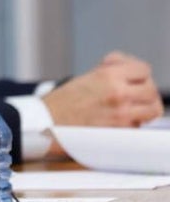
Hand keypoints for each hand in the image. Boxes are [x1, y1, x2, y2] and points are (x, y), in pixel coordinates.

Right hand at [43, 51, 162, 134]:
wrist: (48, 123)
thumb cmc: (62, 102)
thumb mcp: (86, 77)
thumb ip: (110, 72)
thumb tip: (127, 71)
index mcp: (108, 76)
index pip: (143, 69)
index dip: (140, 73)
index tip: (135, 77)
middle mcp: (118, 94)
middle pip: (152, 91)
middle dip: (146, 91)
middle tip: (137, 94)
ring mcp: (121, 114)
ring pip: (153, 110)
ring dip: (147, 108)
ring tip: (136, 108)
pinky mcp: (120, 132)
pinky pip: (139, 125)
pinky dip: (135, 122)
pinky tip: (122, 120)